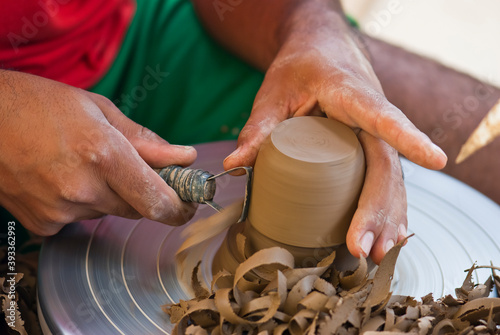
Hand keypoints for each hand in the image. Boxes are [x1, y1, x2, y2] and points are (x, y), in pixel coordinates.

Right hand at [0, 70, 196, 235]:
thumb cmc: (39, 104)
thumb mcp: (99, 110)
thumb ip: (145, 140)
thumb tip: (182, 157)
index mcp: (103, 154)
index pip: (157, 201)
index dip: (179, 208)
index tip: (187, 205)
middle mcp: (83, 189)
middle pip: (137, 209)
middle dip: (143, 193)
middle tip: (131, 168)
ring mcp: (60, 210)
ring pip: (109, 212)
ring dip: (109, 194)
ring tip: (83, 162)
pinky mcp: (43, 224)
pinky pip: (80, 219)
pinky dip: (82, 202)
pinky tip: (62, 176)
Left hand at [222, 5, 445, 262]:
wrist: (321, 52)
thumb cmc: (299, 68)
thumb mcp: (274, 92)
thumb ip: (258, 127)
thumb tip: (234, 166)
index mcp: (350, 92)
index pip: (382, 115)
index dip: (408, 137)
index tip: (436, 160)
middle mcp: (372, 114)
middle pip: (384, 163)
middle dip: (378, 208)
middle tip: (360, 248)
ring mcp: (374, 134)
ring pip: (391, 179)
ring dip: (387, 218)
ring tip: (374, 255)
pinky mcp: (371, 148)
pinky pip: (386, 181)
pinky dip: (388, 211)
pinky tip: (389, 239)